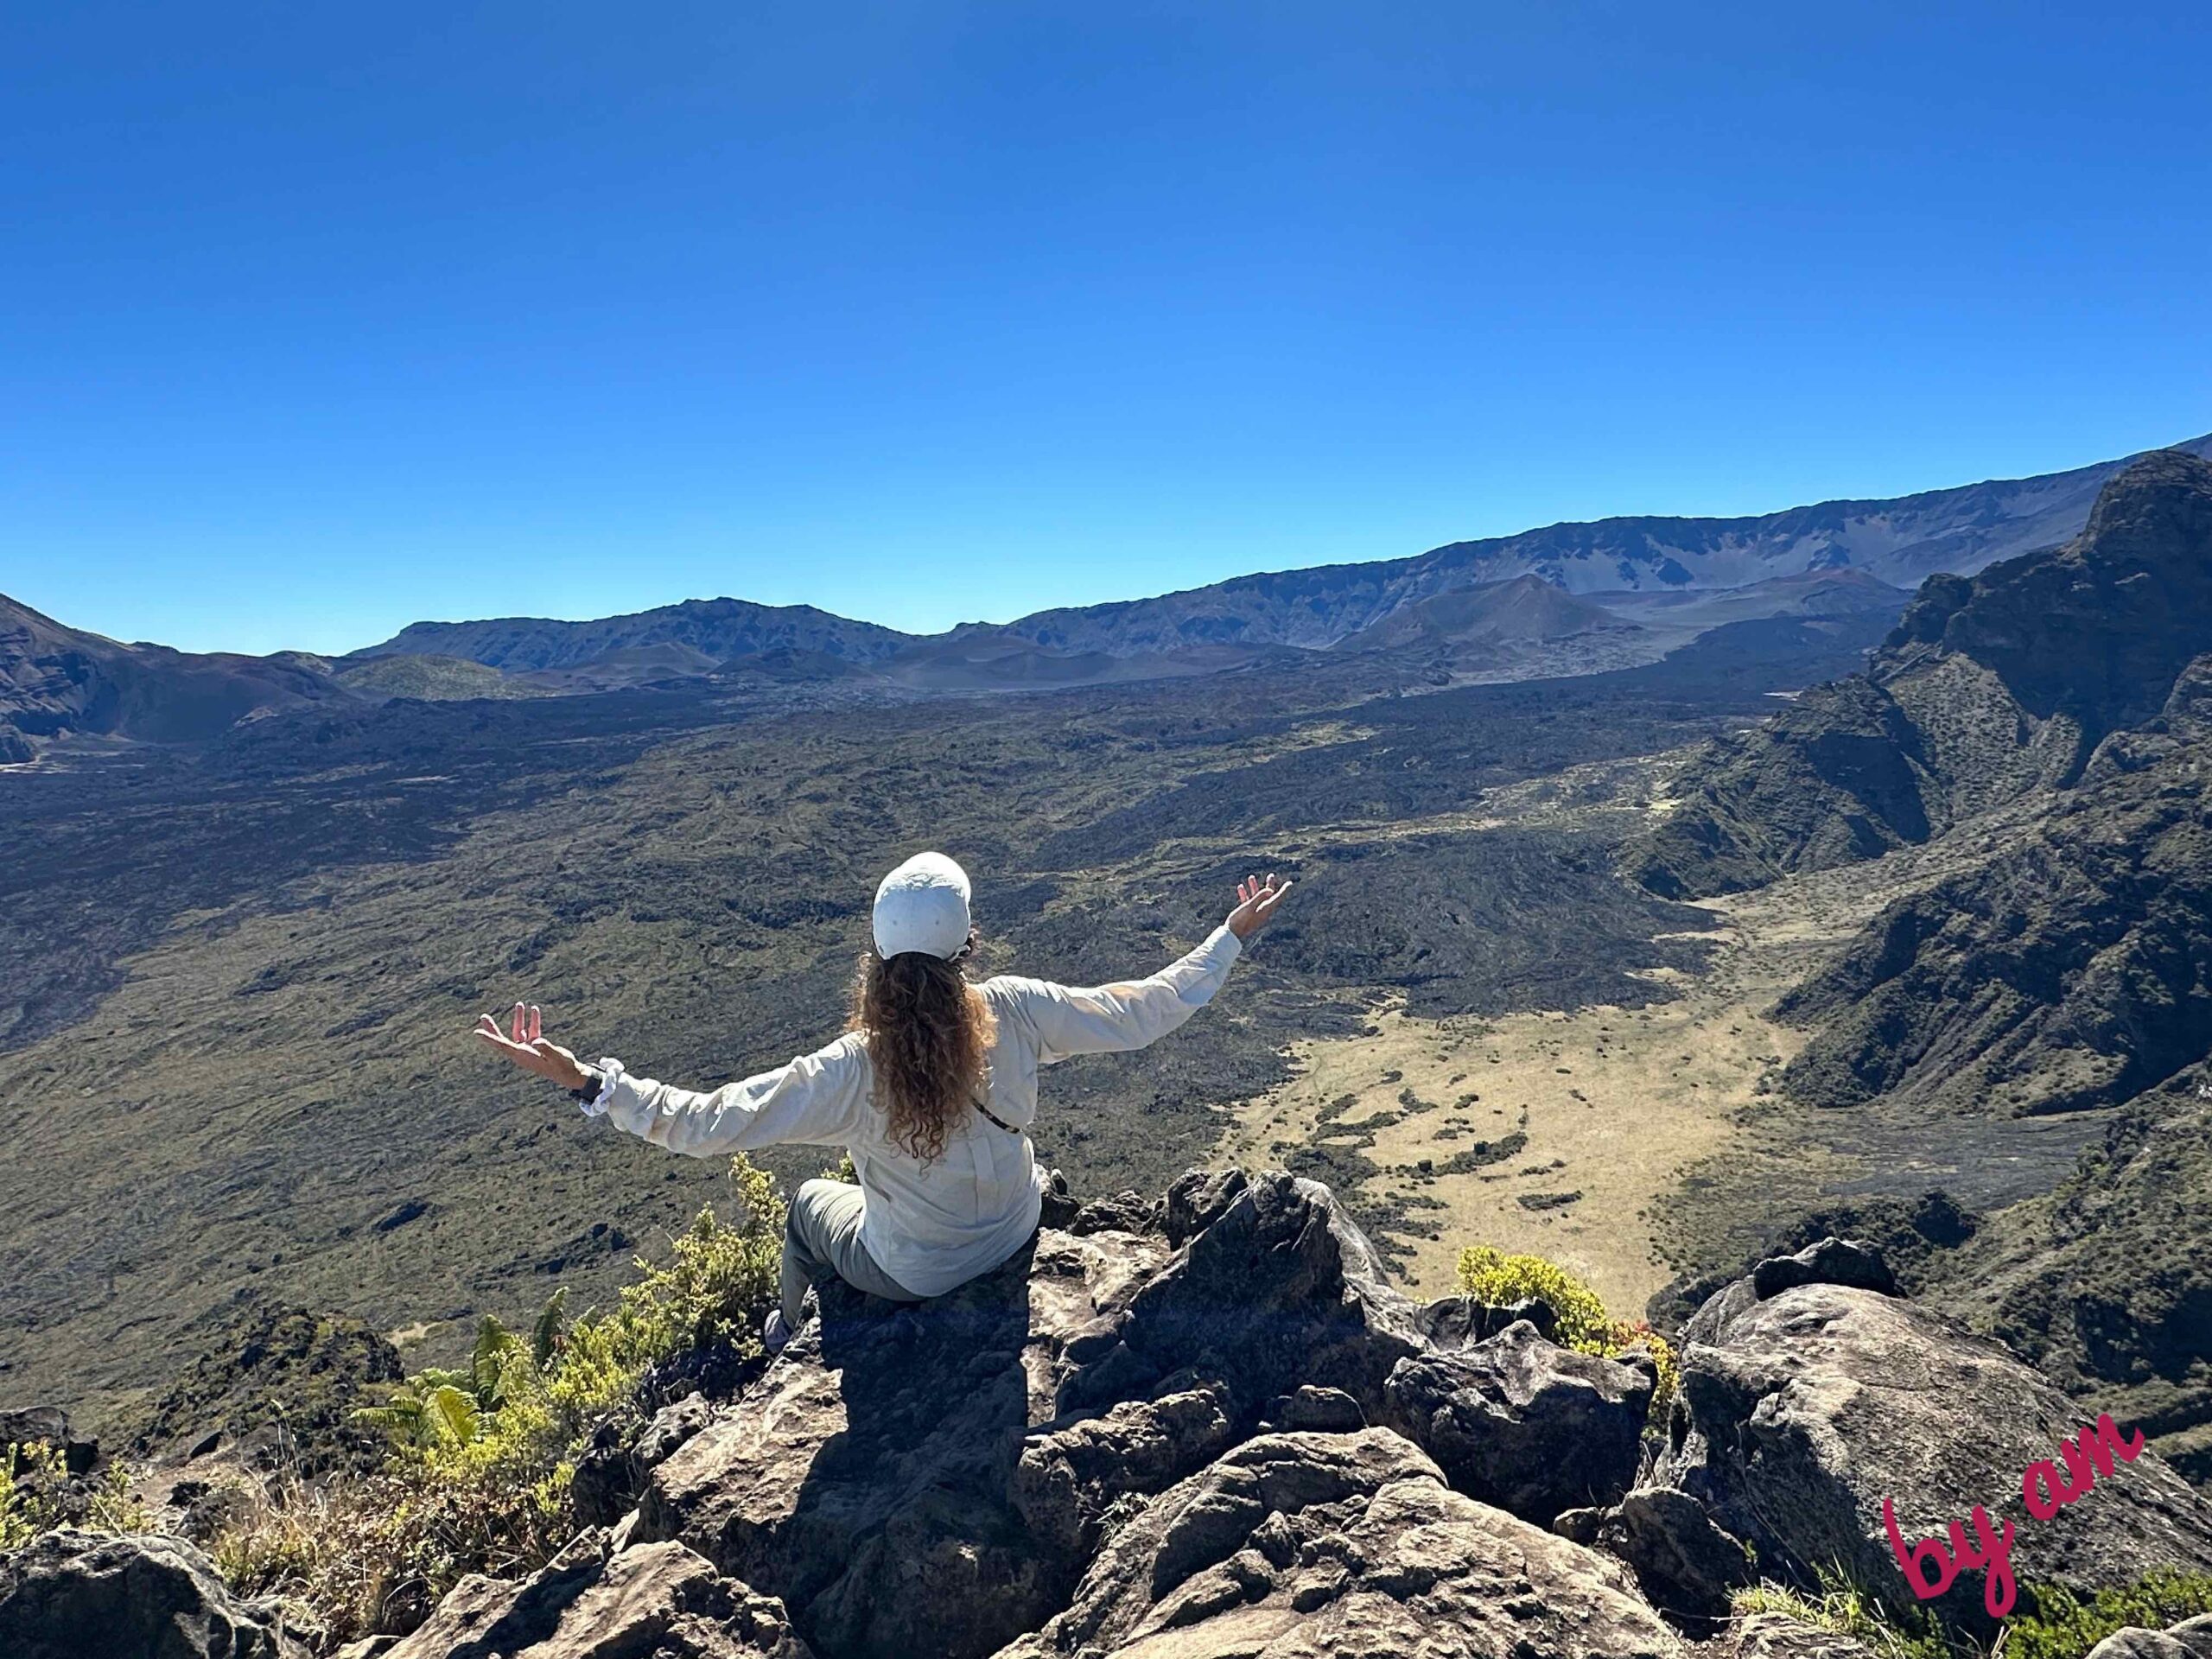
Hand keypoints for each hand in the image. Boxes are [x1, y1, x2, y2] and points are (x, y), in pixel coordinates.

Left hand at [474, 1002, 591, 1092]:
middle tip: (483, 1016)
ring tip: (520, 1004)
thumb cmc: (563, 1066)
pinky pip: (531, 1032)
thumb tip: (536, 1041)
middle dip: (493, 1028)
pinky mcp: (536, 1047)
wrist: (570, 1073)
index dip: (489, 1038)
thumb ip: (546, 1048)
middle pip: (503, 1039)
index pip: (502, 1045)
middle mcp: (522, 1053)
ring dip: (519, 1019)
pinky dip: (533, 1022)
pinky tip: (534, 1010)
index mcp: (523, 1056)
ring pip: (518, 1032)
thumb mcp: (556, 1056)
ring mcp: (528, 1050)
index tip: (477, 1032)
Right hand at [1225, 872, 1292, 939]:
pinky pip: (1248, 902)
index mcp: (1265, 910)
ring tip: (1251, 877)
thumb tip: (1270, 890)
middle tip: (1271, 875)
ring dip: (1254, 887)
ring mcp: (1254, 913)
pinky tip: (1240, 887)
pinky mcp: (1247, 915)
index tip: (1289, 883)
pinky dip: (1246, 894)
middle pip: (1269, 896)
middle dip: (1269, 885)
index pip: (1278, 898)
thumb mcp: (1249, 906)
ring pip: (1257, 898)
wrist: (1231, 935)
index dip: (1284, 890)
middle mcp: (1262, 911)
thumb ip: (1259, 897)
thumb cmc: (1240, 920)